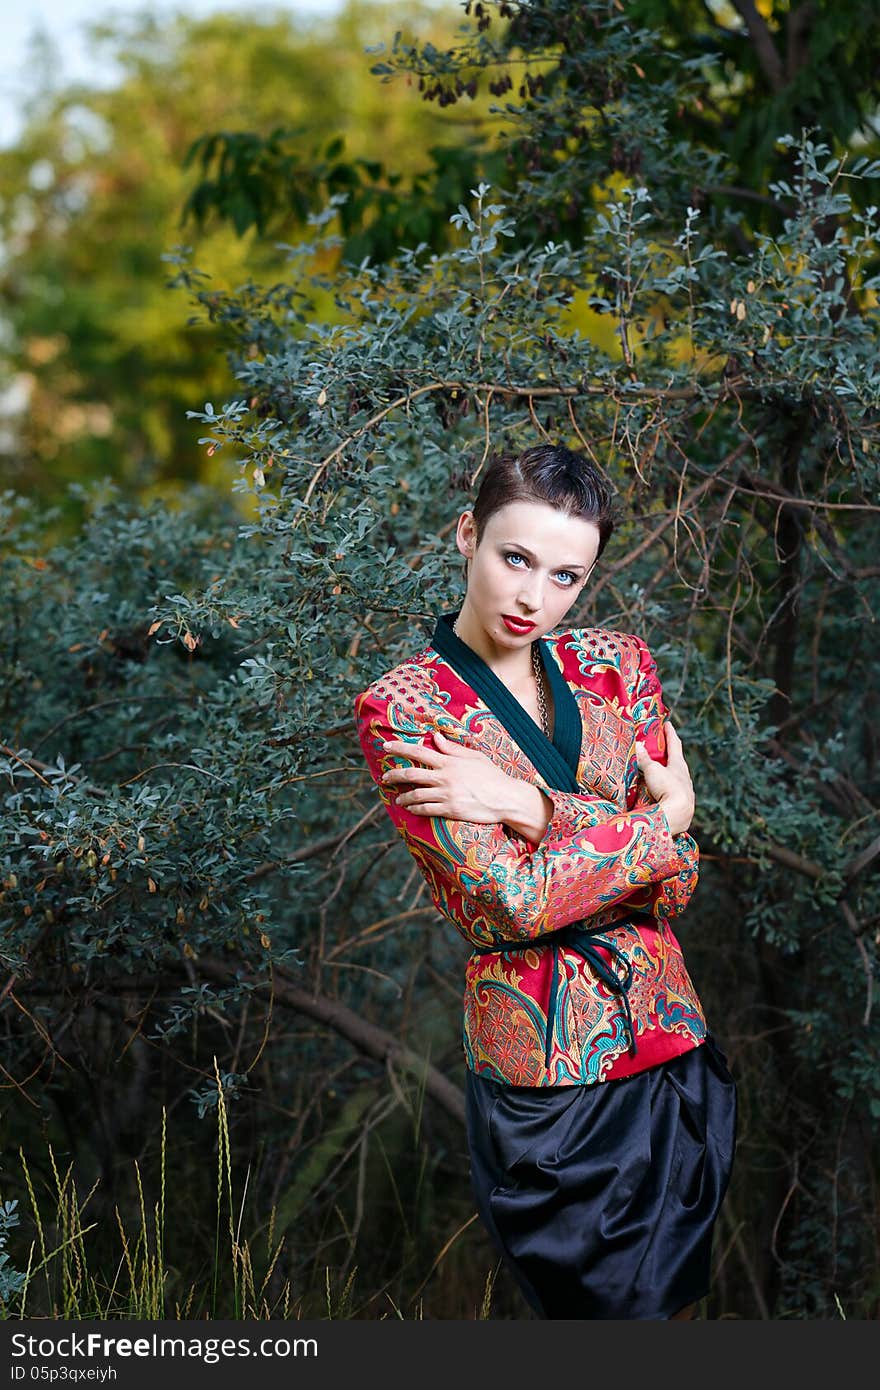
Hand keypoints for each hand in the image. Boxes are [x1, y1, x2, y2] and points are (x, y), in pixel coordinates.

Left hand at [380, 729, 520, 822]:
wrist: (506, 798)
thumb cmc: (493, 775)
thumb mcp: (474, 757)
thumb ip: (452, 748)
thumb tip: (436, 737)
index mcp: (449, 762)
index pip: (418, 752)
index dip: (400, 748)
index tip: (385, 746)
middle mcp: (444, 777)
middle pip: (410, 774)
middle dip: (393, 775)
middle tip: (383, 777)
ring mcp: (446, 794)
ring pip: (415, 795)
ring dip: (403, 797)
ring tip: (397, 799)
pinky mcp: (450, 810)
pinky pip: (426, 809)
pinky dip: (415, 809)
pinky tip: (411, 809)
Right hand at [633, 721, 694, 835]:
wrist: (677, 814)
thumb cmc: (667, 788)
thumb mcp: (652, 770)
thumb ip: (644, 759)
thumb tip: (637, 745)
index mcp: (679, 765)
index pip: (675, 745)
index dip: (670, 734)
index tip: (668, 724)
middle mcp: (684, 776)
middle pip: (677, 761)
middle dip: (669, 754)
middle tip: (661, 747)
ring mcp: (684, 791)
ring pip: (676, 777)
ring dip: (668, 772)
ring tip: (659, 771)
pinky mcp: (682, 804)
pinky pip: (672, 791)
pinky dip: (666, 787)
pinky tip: (661, 792)